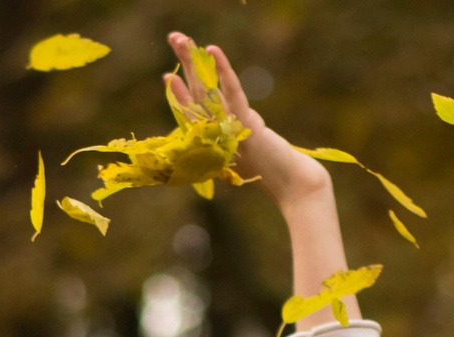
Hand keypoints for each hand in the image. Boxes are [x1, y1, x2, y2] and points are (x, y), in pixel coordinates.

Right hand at [166, 32, 331, 208]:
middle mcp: (214, 130)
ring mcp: (226, 126)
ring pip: (205, 88)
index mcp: (211, 137)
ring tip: (180, 39)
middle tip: (173, 38)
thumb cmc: (267, 168)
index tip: (168, 76)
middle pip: (195, 91)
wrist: (286, 181)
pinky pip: (231, 91)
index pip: (191, 111)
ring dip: (192, 61)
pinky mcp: (244, 122)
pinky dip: (223, 70)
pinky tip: (212, 50)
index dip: (179, 93)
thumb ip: (234, 128)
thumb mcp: (245, 146)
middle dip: (184, 63)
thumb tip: (229, 103)